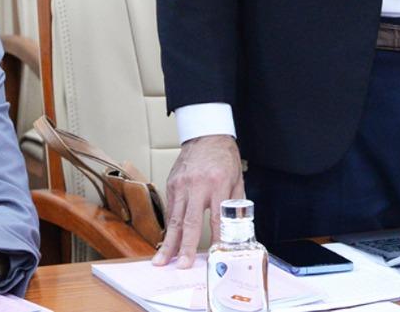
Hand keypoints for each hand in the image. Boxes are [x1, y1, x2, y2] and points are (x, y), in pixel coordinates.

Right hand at [153, 134, 243, 267]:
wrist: (206, 134)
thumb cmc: (224, 157)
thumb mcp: (237, 178)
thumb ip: (235, 204)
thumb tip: (236, 229)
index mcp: (217, 183)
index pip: (217, 217)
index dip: (217, 238)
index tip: (215, 254)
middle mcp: (197, 185)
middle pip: (190, 222)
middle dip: (185, 247)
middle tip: (182, 265)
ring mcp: (181, 185)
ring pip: (174, 219)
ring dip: (169, 242)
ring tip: (162, 261)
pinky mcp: (171, 184)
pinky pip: (170, 210)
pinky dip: (168, 228)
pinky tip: (165, 242)